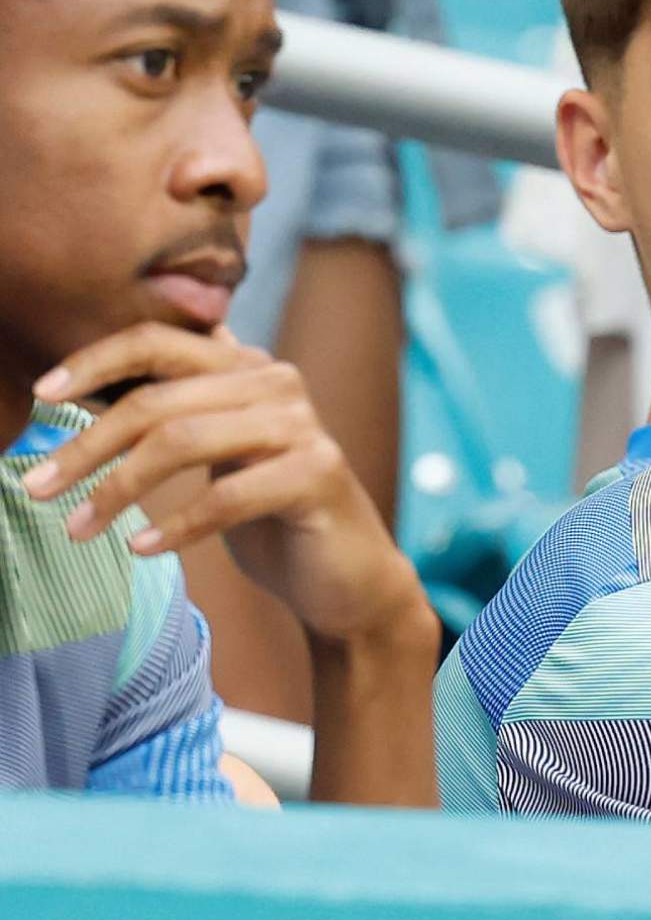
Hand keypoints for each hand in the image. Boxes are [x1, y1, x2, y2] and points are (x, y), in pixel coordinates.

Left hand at [23, 322, 424, 643]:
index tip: (42, 393)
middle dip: (88, 445)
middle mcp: (279, 383)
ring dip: (118, 489)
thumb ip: (184, 410)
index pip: (161, 342)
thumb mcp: (220, 454)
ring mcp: (303, 427)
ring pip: (183, 440)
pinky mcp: (318, 474)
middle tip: (37, 487)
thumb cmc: (271, 516)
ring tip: (79, 528)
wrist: (345, 577)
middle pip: (159, 399)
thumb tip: (99, 386)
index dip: (96, 361)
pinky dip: (175, 526)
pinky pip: (226, 496)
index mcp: (249, 368)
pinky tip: (143, 549)